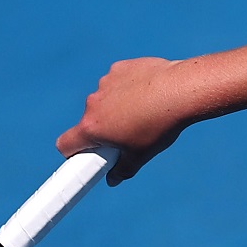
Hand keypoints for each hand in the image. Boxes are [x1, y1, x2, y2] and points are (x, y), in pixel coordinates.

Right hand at [58, 56, 195, 183]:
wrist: (181, 90)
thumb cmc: (159, 126)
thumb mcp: (141, 155)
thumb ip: (122, 170)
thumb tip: (113, 179)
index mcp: (92, 127)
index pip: (65, 144)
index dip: (74, 153)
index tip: (89, 155)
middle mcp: (93, 103)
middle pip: (89, 121)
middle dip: (103, 128)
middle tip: (128, 135)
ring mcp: (105, 83)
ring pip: (104, 99)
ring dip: (116, 105)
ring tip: (144, 111)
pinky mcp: (120, 68)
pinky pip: (117, 81)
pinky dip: (128, 87)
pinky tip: (148, 92)